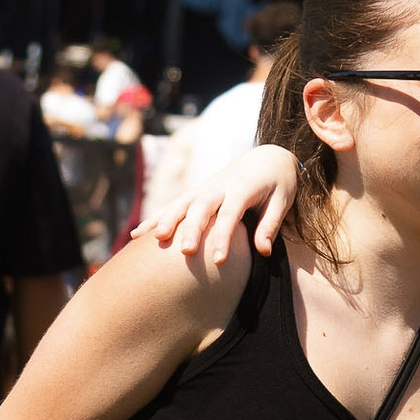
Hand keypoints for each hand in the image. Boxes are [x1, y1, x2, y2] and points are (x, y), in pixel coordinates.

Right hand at [135, 144, 300, 265]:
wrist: (266, 158)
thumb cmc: (278, 184)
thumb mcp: (282, 201)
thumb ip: (270, 224)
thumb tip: (263, 252)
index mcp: (243, 189)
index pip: (230, 215)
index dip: (223, 237)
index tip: (218, 261)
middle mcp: (219, 186)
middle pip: (201, 207)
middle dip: (191, 229)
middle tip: (185, 253)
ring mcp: (204, 188)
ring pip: (181, 203)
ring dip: (167, 220)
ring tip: (155, 240)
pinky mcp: (194, 192)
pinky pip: (172, 205)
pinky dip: (154, 218)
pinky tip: (137, 235)